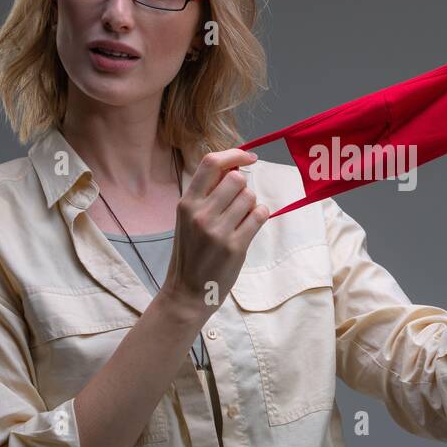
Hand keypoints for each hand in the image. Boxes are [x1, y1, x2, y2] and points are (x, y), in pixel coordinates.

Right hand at [159, 149, 267, 316]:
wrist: (187, 292)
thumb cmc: (190, 252)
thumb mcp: (187, 219)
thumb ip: (206, 194)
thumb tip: (234, 167)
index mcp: (186, 203)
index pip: (211, 163)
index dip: (234, 154)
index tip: (249, 157)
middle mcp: (200, 214)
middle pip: (237, 179)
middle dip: (243, 187)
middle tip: (238, 203)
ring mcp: (218, 231)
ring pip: (250, 197)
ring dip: (251, 204)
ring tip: (241, 219)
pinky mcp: (235, 247)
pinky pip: (259, 215)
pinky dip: (260, 215)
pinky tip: (250, 225)